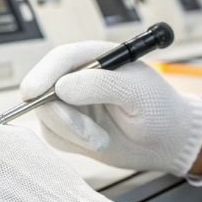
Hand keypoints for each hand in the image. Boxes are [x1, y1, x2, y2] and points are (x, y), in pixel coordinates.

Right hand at [19, 41, 201, 175]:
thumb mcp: (137, 93)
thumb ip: (101, 85)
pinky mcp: (68, 127)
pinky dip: (70, 143)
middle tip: (89, 133)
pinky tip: (96, 142)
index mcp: (95, 58)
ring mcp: (71, 104)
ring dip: (71, 133)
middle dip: (62, 115)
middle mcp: (78, 79)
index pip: (60, 60)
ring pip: (46, 116)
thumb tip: (62, 87)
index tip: (34, 92)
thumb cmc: (159, 109)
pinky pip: (52, 135)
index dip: (43, 74)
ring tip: (101, 138)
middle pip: (44, 89)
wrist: (167, 142)